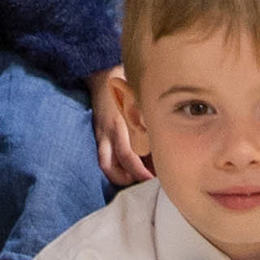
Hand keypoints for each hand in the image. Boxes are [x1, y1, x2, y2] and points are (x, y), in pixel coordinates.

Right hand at [93, 67, 149, 183]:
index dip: (139, 172)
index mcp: (120, 125)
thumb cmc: (129, 91)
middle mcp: (108, 134)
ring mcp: (100, 135)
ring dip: (119, 177)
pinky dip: (113, 167)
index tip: (153, 179)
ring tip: (135, 180)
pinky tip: (126, 171)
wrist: (104, 76)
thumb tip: (162, 148)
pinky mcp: (97, 135)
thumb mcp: (142, 107)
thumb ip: (149, 127)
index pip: (128, 156)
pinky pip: (102, 157)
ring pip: (105, 165)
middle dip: (128, 179)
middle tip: (145, 183)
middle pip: (113, 167)